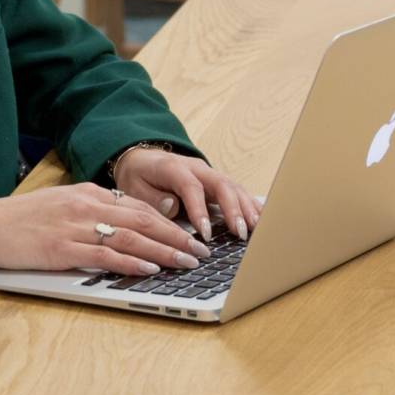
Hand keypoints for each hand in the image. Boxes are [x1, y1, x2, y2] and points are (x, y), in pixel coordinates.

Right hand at [0, 182, 210, 276]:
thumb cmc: (20, 220)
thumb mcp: (62, 205)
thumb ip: (92, 211)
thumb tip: (122, 225)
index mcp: (89, 193)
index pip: (140, 207)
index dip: (170, 222)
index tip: (191, 235)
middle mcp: (87, 205)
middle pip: (144, 220)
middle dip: (177, 237)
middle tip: (201, 252)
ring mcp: (75, 226)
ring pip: (131, 237)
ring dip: (164, 251)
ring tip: (187, 262)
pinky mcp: (61, 248)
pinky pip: (104, 255)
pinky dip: (131, 262)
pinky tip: (150, 269)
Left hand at [113, 147, 261, 242]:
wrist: (142, 159)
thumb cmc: (139, 177)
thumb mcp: (134, 188)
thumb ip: (152, 198)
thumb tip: (172, 207)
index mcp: (173, 168)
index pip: (191, 187)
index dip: (200, 211)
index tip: (205, 235)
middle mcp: (197, 168)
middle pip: (221, 184)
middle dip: (233, 209)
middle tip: (239, 233)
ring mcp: (209, 173)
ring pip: (233, 186)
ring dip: (246, 207)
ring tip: (255, 228)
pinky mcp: (216, 181)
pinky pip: (237, 190)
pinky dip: (249, 204)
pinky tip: (260, 218)